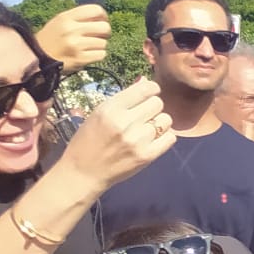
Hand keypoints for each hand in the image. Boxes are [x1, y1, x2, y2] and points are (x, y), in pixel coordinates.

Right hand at [36, 5, 110, 72]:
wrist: (37, 59)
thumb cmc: (51, 39)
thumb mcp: (59, 22)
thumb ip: (78, 18)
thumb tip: (102, 17)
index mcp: (66, 18)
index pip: (96, 10)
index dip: (103, 16)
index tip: (101, 21)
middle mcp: (71, 30)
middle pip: (105, 27)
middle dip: (104, 33)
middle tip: (98, 36)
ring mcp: (76, 45)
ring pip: (103, 43)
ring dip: (98, 46)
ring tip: (86, 47)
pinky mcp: (80, 59)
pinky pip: (101, 54)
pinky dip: (97, 55)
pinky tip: (86, 55)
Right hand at [59, 79, 174, 190]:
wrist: (83, 172)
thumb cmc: (89, 141)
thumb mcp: (99, 114)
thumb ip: (123, 99)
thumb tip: (145, 81)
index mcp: (110, 109)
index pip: (145, 89)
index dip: (151, 89)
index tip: (150, 93)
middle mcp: (125, 123)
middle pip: (158, 103)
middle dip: (152, 108)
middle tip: (143, 116)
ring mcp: (137, 140)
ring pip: (166, 120)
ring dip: (159, 123)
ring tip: (145, 130)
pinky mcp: (147, 155)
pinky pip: (170, 137)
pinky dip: (164, 138)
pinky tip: (151, 141)